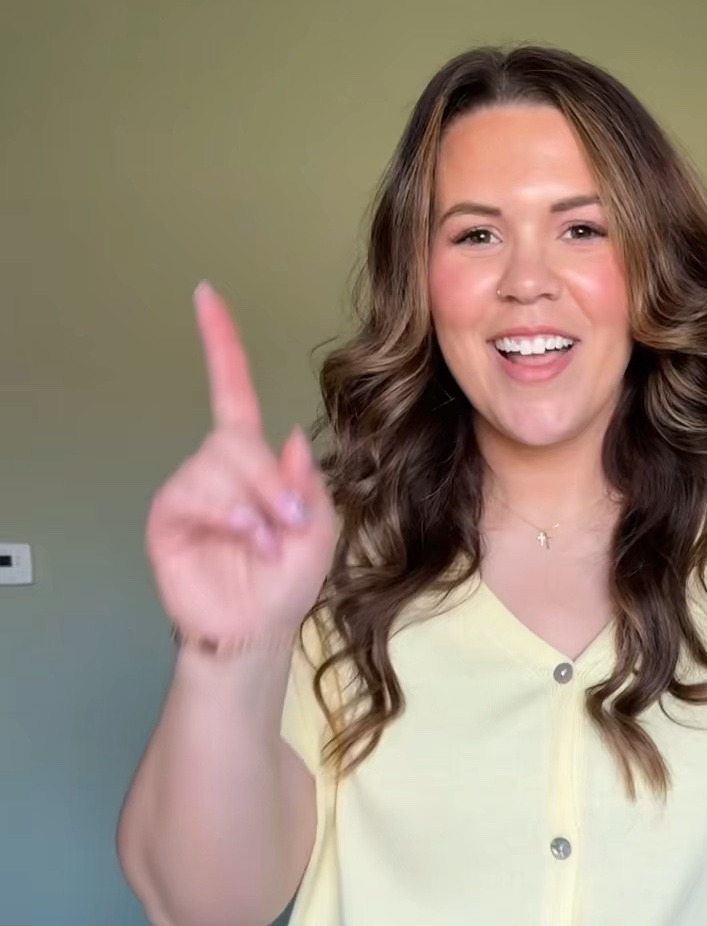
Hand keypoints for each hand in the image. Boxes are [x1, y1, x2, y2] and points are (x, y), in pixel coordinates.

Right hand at [146, 284, 338, 646]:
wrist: (257, 630)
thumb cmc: (286, 582)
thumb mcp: (319, 528)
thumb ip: (307, 480)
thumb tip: (286, 435)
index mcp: (254, 461)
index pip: (233, 391)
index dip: (221, 344)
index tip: (207, 296)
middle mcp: (217, 467)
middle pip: (237, 436)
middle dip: (270, 480)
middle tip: (289, 523)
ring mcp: (190, 489)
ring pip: (220, 463)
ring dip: (255, 503)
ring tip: (266, 543)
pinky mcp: (169, 515)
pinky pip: (197, 491)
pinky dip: (231, 515)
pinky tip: (246, 541)